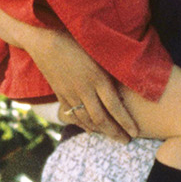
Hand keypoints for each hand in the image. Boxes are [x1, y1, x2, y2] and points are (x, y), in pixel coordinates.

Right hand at [26, 27, 138, 142]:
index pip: (115, 106)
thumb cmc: (77, 41)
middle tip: (126, 141)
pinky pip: (72, 115)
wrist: (44, 39)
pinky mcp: (60, 94)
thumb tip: (132, 82)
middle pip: (101, 118)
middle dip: (115, 132)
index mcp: (97, 78)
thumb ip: (111, 71)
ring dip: (101, 131)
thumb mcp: (98, 54)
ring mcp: (70, 93)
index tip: (136, 133)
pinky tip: (91, 130)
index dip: (126, 122)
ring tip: (113, 137)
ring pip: (86, 119)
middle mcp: (84, 89)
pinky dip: (83, 125)